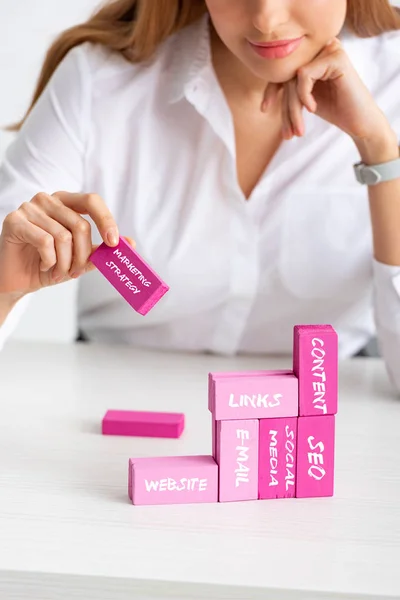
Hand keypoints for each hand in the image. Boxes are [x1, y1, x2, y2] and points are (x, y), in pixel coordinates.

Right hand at [0, 191, 135, 294]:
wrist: (16, 280)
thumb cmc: (48, 265)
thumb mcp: (78, 259)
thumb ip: (100, 250)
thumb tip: (130, 243)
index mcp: (65, 202)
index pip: (92, 201)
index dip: (106, 220)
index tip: (114, 243)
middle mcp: (47, 200)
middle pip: (80, 225)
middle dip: (82, 255)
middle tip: (76, 273)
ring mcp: (29, 208)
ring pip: (63, 237)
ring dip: (65, 263)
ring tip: (57, 272)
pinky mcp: (14, 221)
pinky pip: (45, 242)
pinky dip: (49, 261)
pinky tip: (43, 265)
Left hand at [262, 38, 392, 141]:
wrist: (360, 122)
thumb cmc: (335, 110)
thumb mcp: (305, 97)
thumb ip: (289, 87)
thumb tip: (265, 86)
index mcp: (314, 56)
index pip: (284, 69)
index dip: (271, 89)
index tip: (264, 110)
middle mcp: (321, 48)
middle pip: (288, 75)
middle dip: (285, 107)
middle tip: (288, 133)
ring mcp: (329, 49)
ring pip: (294, 77)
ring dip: (293, 108)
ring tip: (298, 131)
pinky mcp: (335, 57)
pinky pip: (304, 75)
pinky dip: (304, 95)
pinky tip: (313, 109)